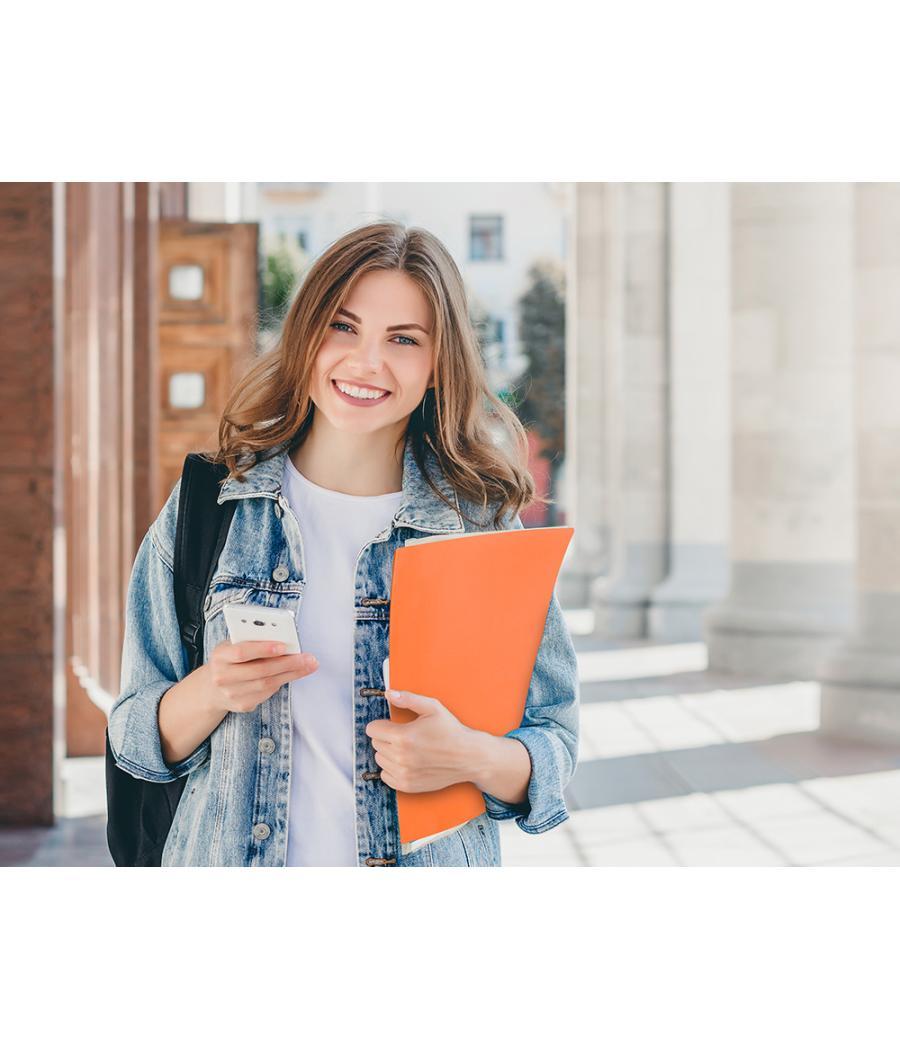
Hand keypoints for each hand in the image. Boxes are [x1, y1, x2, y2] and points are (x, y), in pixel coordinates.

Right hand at [205, 640, 317, 714]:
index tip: (284, 646)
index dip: (263, 649)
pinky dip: (282, 682)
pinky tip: (293, 674)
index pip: (242, 652)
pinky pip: (267, 694)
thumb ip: (253, 641)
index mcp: (220, 656)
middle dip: (287, 663)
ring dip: (291, 674)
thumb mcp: (234, 645)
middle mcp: (222, 677)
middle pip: (260, 670)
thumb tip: (284, 639)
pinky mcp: (242, 705)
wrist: (212, 688)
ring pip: (267, 684)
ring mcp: (231, 694)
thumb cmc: (230, 660)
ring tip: (308, 665)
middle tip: (308, 658)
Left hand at [364, 690, 481, 792]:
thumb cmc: (451, 731)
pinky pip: (385, 776)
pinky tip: (406, 761)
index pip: (372, 730)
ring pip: (379, 759)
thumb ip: (408, 698)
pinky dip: (391, 768)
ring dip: (388, 753)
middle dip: (386, 737)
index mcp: (404, 737)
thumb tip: (389, 693)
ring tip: (407, 748)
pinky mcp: (407, 785)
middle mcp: (401, 757)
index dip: (381, 724)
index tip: (391, 724)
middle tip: (404, 735)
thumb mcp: (433, 707)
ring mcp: (404, 773)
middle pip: (376, 744)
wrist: (468, 757)